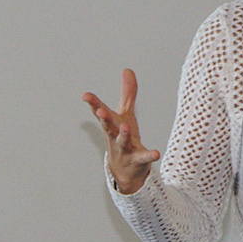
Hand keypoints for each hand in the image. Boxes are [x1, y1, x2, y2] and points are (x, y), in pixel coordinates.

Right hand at [83, 70, 158, 195]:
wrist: (125, 171)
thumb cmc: (123, 139)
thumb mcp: (125, 114)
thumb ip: (128, 93)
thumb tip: (127, 70)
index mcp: (111, 125)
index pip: (101, 112)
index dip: (94, 104)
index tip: (86, 95)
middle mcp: (114, 136)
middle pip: (108, 127)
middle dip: (104, 119)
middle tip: (100, 111)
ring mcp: (125, 149)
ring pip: (122, 142)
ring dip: (123, 135)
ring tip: (126, 127)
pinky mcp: (137, 160)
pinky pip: (143, 158)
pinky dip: (149, 156)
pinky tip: (156, 153)